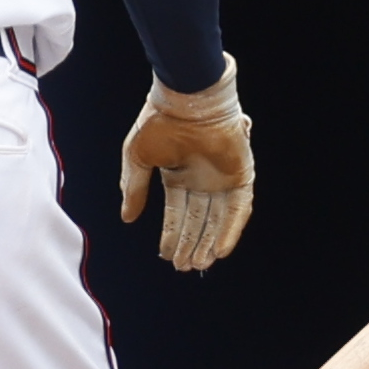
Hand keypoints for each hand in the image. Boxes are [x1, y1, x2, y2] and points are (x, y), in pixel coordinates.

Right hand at [117, 58, 254, 270]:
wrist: (186, 100)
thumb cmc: (158, 123)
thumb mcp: (137, 159)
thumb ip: (134, 189)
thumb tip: (127, 218)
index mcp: (177, 175)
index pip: (177, 213)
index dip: (171, 235)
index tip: (166, 255)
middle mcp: (201, 179)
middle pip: (198, 220)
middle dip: (190, 245)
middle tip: (183, 268)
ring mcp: (222, 178)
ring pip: (219, 219)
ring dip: (210, 242)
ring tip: (200, 265)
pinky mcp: (241, 175)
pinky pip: (240, 209)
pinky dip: (232, 230)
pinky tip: (221, 250)